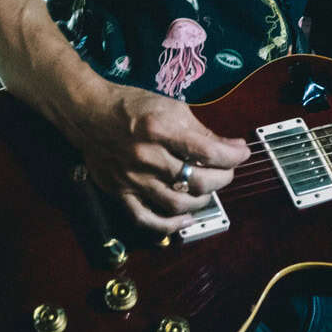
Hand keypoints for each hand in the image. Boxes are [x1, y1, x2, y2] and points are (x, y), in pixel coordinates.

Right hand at [66, 83, 250, 234]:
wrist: (89, 113)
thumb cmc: (132, 106)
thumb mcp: (171, 107)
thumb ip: (201, 131)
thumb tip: (232, 148)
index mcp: (160, 129)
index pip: (208, 151)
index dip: (233, 156)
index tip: (242, 153)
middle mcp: (146, 156)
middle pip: (197, 180)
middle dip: (222, 178)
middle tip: (227, 171)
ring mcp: (132, 177)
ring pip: (177, 202)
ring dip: (202, 200)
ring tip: (208, 190)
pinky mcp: (120, 192)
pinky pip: (146, 219)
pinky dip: (169, 225)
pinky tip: (186, 218)